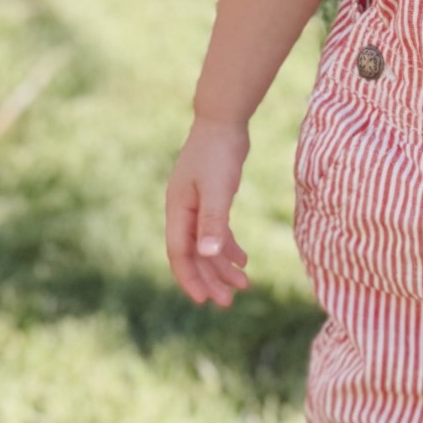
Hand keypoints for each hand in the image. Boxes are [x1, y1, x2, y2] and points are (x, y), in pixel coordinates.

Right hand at [165, 117, 252, 307]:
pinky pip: (216, 231)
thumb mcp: (218, 188)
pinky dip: (229, 247)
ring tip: (244, 286)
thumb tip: (206, 255)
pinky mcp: (210, 199)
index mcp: (178, 210)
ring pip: (206, 245)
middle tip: (228, 302)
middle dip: (209, 279)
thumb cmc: (218, 152)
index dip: (190, 278)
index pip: (179, 253)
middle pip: (193, 254)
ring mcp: (196, 205)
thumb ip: (213, 221)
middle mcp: (183, 211)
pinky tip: (243, 261)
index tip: (204, 301)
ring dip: (222, 266)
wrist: (223, 119)